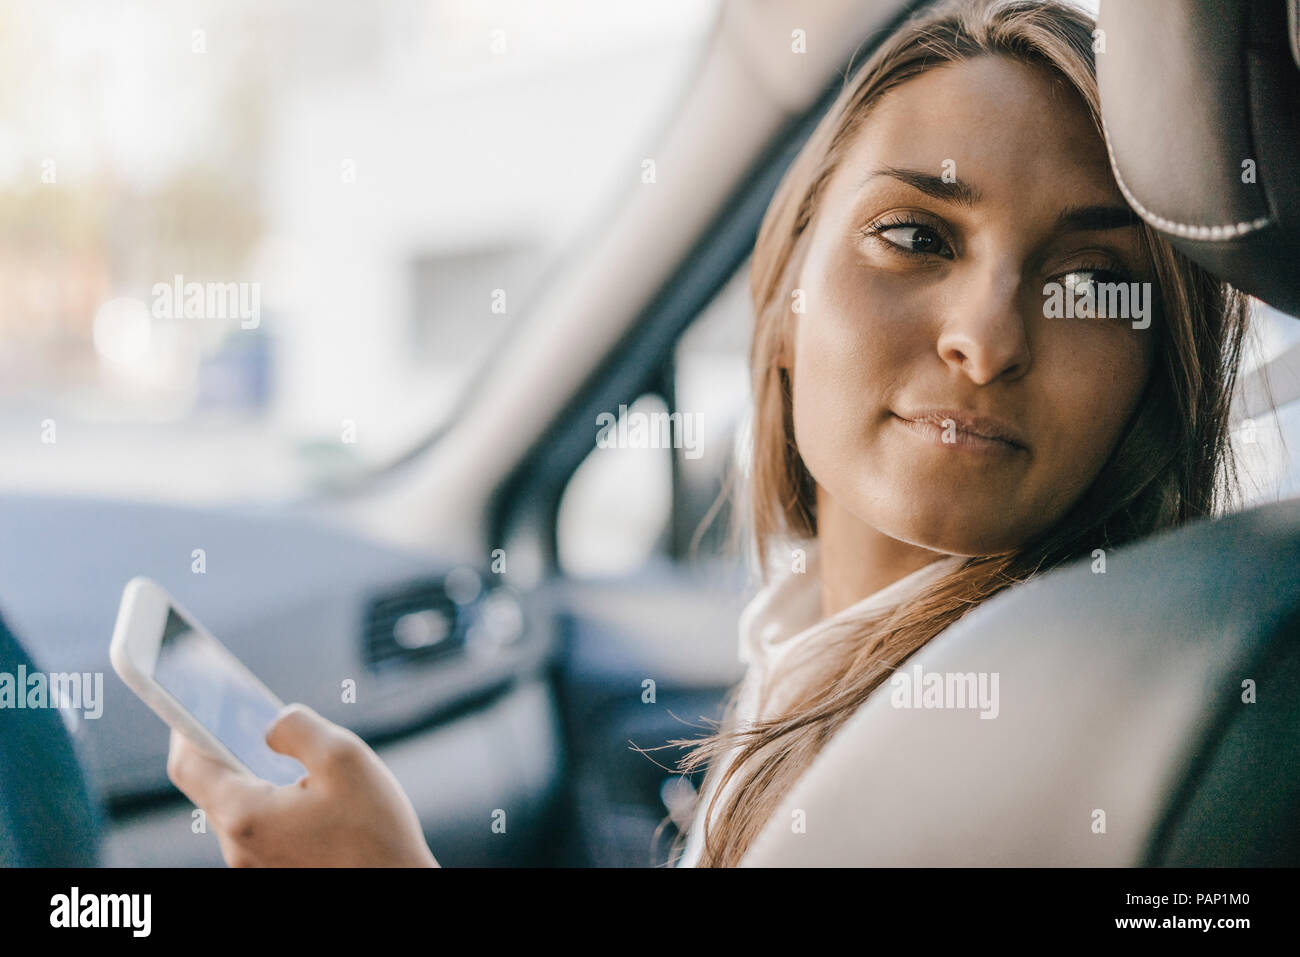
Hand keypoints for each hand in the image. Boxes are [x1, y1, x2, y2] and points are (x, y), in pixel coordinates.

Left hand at [167, 703, 439, 866]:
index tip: (191, 699)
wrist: (396, 886)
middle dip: (223, 743)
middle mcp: (240, 846)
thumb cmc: (376, 832)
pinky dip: (266, 795)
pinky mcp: (275, 869)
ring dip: (249, 771)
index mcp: (246, 815)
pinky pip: (256, 824)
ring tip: (274, 744)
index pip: (188, 766)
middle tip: (241, 711)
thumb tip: (272, 724)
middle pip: (210, 785)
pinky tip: (297, 781)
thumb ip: (297, 727)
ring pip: (235, 805)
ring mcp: (255, 863)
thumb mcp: (344, 756)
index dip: (184, 726)